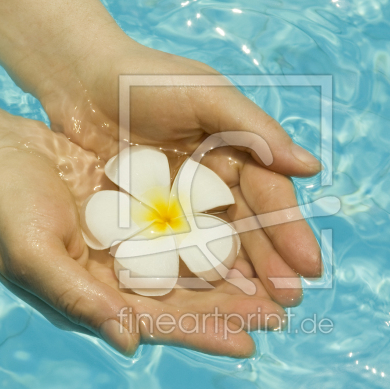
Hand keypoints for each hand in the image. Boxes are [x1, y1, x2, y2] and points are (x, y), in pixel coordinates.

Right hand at [0, 121, 286, 356]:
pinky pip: (179, 233)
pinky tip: (243, 239)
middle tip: (280, 315)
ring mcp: (124, 249)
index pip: (157, 324)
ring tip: (273, 286)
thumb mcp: (34, 256)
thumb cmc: (4, 208)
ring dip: (229, 279)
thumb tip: (130, 343)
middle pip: (183, 303)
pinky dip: (209, 239)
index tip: (249, 344)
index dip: (202, 334)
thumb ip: (79, 301)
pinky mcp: (131, 217)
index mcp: (92, 300)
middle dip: (231, 311)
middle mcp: (114, 281)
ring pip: (187, 270)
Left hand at [39, 39, 322, 306]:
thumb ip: (255, 129)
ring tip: (261, 311)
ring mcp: (179, 202)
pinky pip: (175, 250)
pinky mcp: (145, 217)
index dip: (290, 230)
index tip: (310, 266)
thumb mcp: (205, 93)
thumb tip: (311, 167)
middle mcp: (213, 180)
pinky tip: (212, 300)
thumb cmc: (144, 78)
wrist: (78, 79)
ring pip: (217, 245)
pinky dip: (195, 274)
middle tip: (289, 301)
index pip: (270, 196)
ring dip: (241, 278)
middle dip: (271, 264)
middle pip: (248, 228)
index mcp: (235, 149)